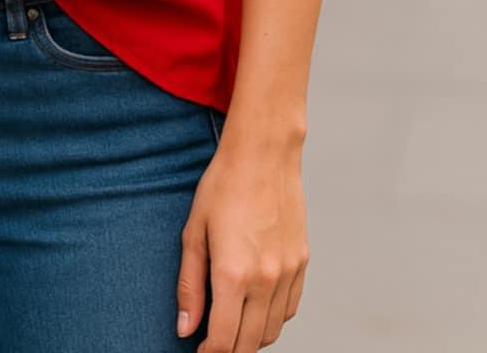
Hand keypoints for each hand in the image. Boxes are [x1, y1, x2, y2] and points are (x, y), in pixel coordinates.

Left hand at [176, 134, 308, 349]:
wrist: (263, 154)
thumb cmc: (223, 186)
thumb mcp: (194, 232)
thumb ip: (189, 285)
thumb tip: (185, 328)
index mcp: (234, 274)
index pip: (224, 340)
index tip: (199, 351)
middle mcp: (265, 280)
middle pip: (250, 343)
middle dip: (229, 350)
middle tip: (212, 342)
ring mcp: (288, 272)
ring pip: (272, 331)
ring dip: (251, 338)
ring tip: (232, 325)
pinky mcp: (302, 263)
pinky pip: (289, 309)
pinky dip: (273, 318)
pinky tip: (256, 307)